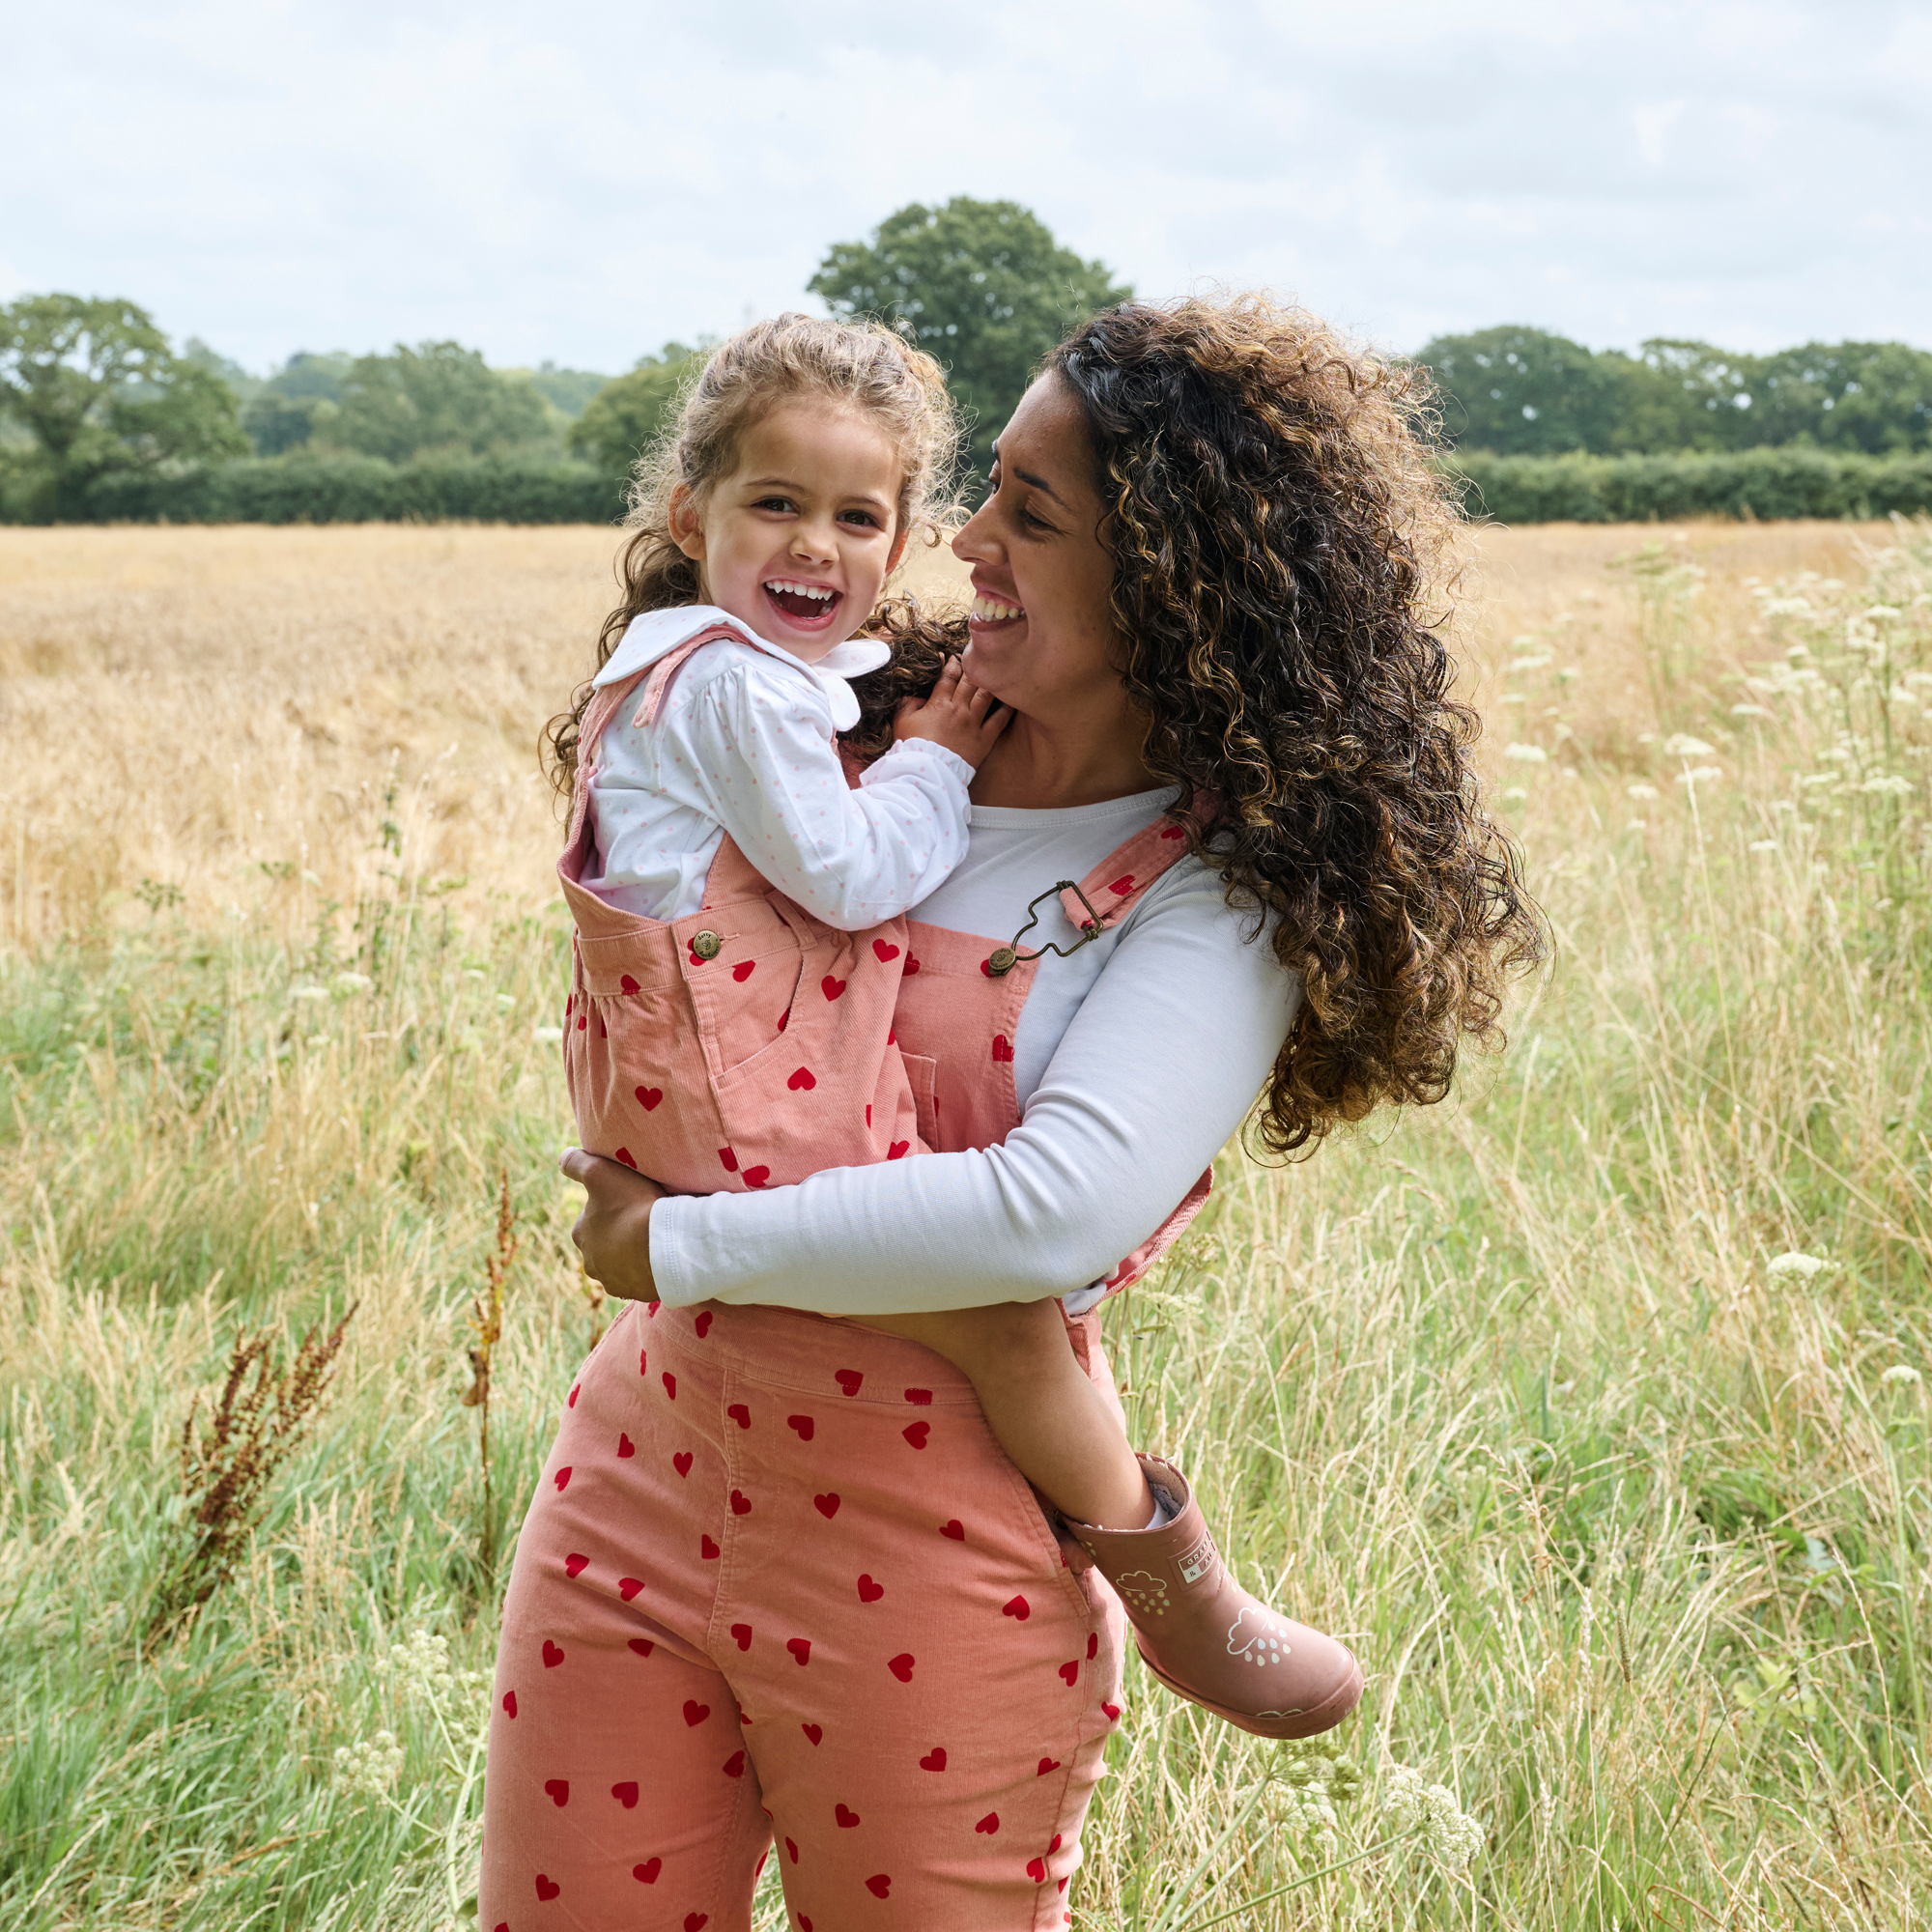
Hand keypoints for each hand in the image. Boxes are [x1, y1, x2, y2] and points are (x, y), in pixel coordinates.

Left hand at [559, 1148, 666, 1302]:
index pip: (592, 1219)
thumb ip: (576, 1163)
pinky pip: (638, 1280)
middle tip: (643, 1222)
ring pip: (620, 1264)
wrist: (666, 1245)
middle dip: (618, 1235)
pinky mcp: (634, 1293)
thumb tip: (562, 1157)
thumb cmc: (633, 1205)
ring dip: (632, 1255)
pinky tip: (659, 1259)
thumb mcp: (600, 1172)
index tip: (630, 1203)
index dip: (611, 1209)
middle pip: (605, 1244)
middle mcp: (590, 1262)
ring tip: (654, 1242)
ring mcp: (613, 1281)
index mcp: (581, 1234)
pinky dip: (645, 1272)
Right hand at [892, 657, 1009, 768]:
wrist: (926, 772)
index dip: (954, 664)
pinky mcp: (984, 738)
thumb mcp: (902, 722)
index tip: (957, 658)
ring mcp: (973, 722)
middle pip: (971, 680)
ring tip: (997, 675)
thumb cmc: (911, 748)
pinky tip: (1012, 699)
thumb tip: (918, 698)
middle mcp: (959, 708)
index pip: (949, 676)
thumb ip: (908, 705)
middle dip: (974, 668)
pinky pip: (1000, 719)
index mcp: (939, 703)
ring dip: (992, 683)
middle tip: (978, 662)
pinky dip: (1007, 708)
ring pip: (986, 695)